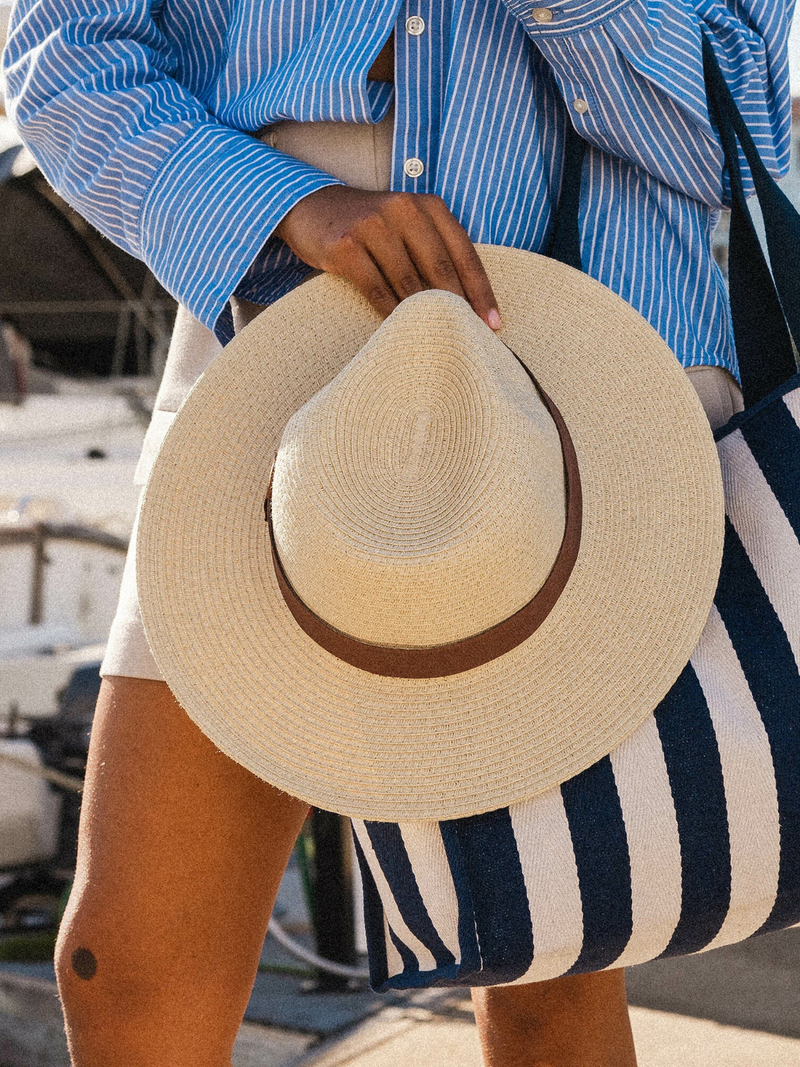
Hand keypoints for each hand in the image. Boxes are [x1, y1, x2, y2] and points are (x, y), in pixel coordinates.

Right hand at [275, 185, 501, 328]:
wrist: (312, 208)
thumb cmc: (370, 227)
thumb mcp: (407, 225)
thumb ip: (435, 250)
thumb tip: (468, 303)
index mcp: (427, 205)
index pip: (464, 252)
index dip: (481, 291)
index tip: (494, 324)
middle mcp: (403, 209)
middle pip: (441, 268)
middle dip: (460, 307)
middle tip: (472, 339)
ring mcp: (372, 225)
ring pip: (409, 281)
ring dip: (425, 314)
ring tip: (438, 340)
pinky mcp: (345, 244)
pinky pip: (376, 288)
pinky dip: (390, 313)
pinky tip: (399, 331)